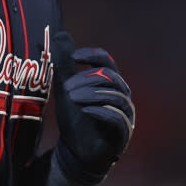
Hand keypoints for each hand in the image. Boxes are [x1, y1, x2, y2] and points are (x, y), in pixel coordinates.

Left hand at [51, 31, 134, 184]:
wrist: (75, 152)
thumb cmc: (75, 119)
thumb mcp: (66, 88)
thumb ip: (65, 64)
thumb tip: (60, 33)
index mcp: (109, 83)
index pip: (107, 61)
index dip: (92, 56)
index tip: (73, 57)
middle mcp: (122, 96)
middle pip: (110, 78)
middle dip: (87, 79)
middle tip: (66, 87)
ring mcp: (125, 115)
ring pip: (115, 96)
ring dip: (91, 94)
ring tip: (71, 98)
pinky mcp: (122, 134)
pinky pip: (118, 118)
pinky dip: (101, 111)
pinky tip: (84, 110)